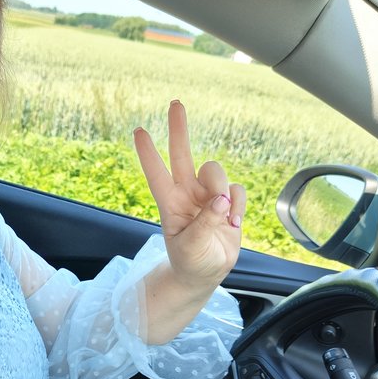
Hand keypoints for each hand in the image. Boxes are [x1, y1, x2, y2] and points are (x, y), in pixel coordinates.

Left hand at [134, 100, 245, 287]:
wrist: (206, 275)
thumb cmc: (190, 262)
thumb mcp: (191, 248)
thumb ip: (205, 223)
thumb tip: (222, 200)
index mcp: (169, 203)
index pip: (156, 174)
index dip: (148, 153)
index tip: (138, 131)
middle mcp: (187, 194)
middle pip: (182, 154)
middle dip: (179, 129)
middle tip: (175, 103)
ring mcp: (208, 196)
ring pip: (216, 172)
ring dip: (223, 190)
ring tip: (224, 219)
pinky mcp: (228, 202)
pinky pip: (237, 191)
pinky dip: (239, 206)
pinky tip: (233, 225)